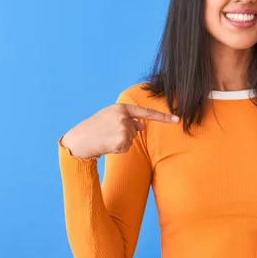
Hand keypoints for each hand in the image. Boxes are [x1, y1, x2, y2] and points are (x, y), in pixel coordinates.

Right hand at [61, 103, 178, 158]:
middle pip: (135, 130)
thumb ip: (127, 120)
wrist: (79, 140)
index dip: (163, 116)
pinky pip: (126, 148)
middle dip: (124, 135)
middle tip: (107, 134)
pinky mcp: (122, 140)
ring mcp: (123, 128)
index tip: (177, 119)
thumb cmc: (94, 128)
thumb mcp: (110, 118)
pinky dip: (118, 149)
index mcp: (122, 108)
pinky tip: (107, 145)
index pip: (146, 112)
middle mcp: (124, 116)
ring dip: (120, 142)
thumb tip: (142, 127)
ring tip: (106, 139)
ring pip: (131, 140)